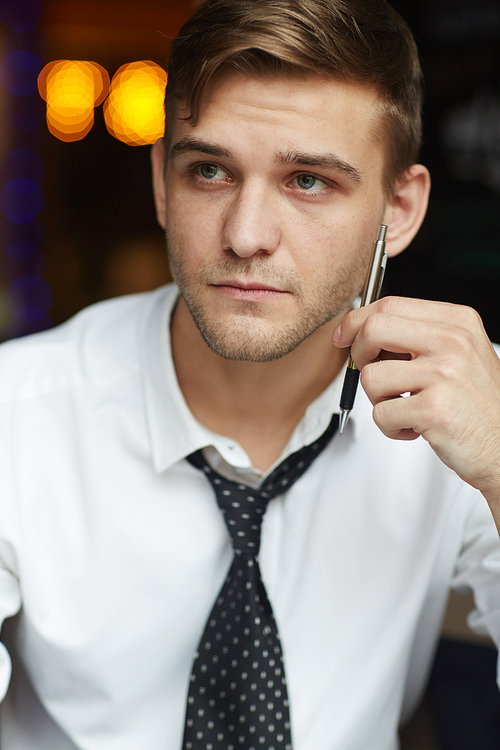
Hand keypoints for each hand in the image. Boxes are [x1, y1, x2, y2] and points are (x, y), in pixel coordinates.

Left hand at [333, 296, 499, 509]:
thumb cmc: (474, 404)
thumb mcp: (457, 354)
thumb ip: (417, 336)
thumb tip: (359, 331)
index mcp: (457, 321)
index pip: (390, 304)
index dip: (356, 321)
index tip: (343, 337)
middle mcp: (453, 341)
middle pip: (373, 329)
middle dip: (359, 355)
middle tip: (374, 376)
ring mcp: (444, 374)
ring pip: (371, 376)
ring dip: (379, 401)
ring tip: (406, 409)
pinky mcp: (434, 409)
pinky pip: (381, 414)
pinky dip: (390, 427)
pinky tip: (415, 428)